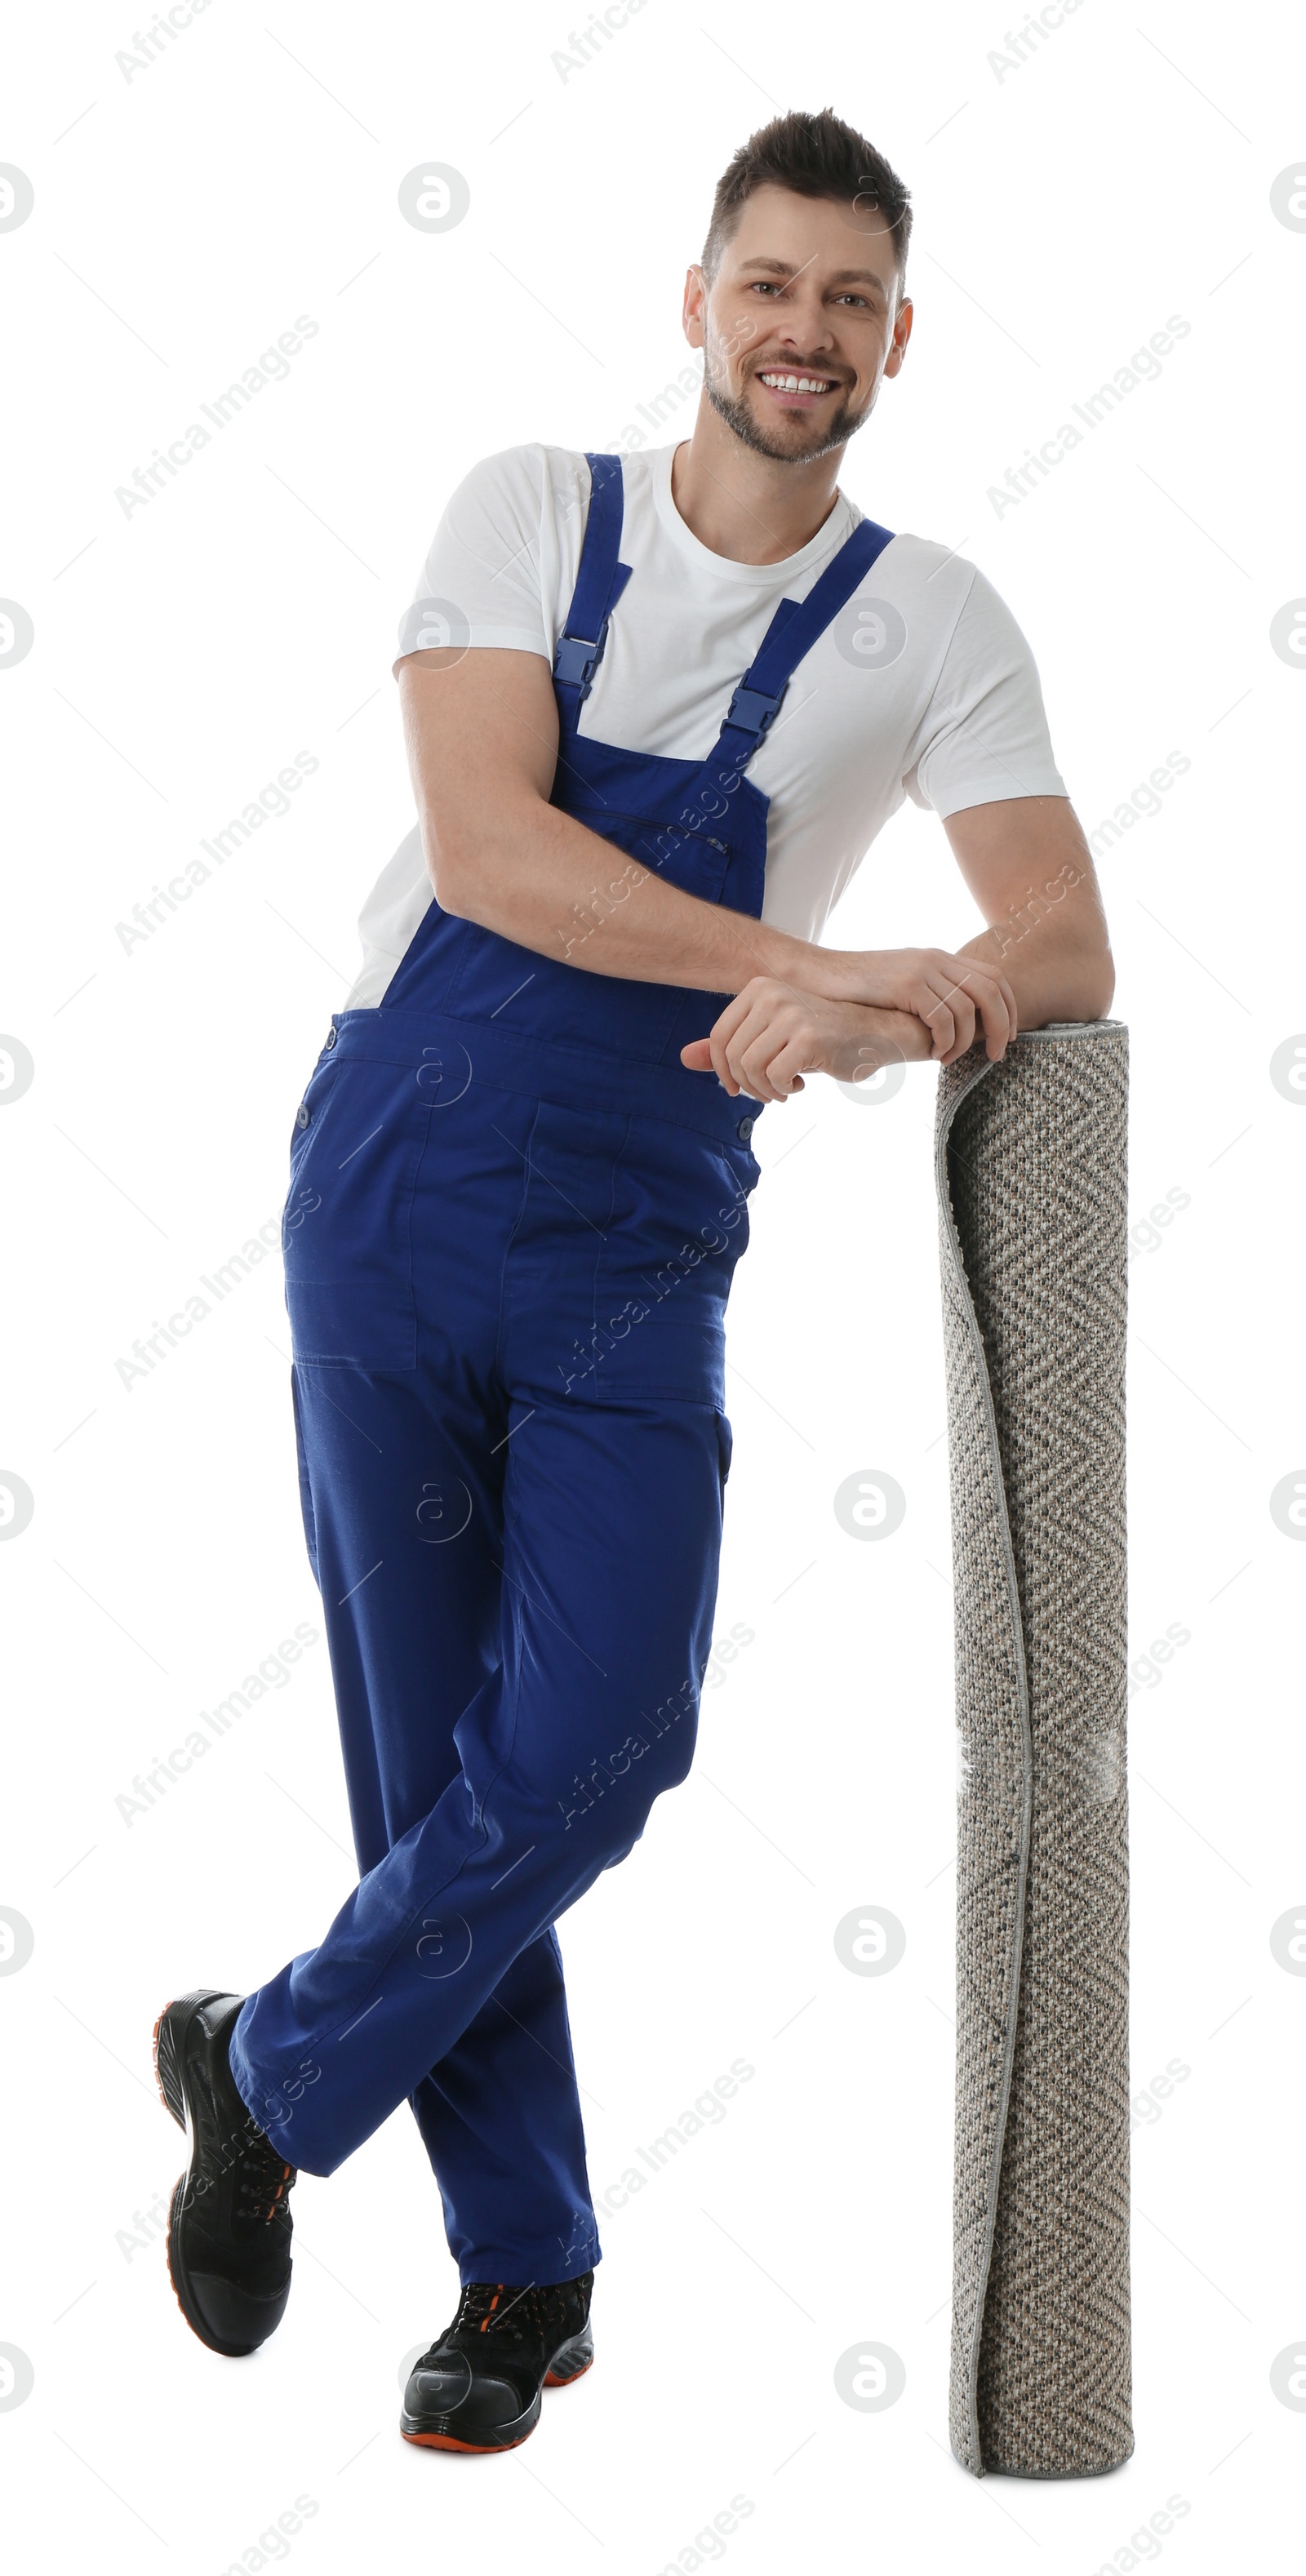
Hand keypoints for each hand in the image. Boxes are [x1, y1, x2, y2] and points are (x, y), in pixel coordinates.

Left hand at [681, 981, 932, 1102]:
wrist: (875, 1034)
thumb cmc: (821, 1037)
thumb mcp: (770, 1038)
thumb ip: (729, 1045)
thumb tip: (683, 1058)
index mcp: (758, 989)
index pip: (719, 1037)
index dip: (722, 1070)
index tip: (737, 1087)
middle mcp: (772, 994)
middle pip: (733, 1055)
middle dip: (746, 1084)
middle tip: (767, 1092)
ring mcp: (790, 1013)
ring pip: (750, 1068)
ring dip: (764, 1090)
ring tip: (783, 1090)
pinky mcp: (808, 1036)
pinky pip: (773, 1076)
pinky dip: (781, 1090)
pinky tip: (798, 1085)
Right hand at [817, 945, 1017, 1062]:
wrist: (818, 976)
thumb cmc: (856, 990)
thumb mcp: (900, 986)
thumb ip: (928, 996)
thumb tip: (955, 1025)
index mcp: (939, 958)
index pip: (994, 976)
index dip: (1009, 1007)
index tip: (1008, 1035)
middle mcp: (936, 958)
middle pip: (991, 989)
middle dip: (1000, 1026)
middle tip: (995, 1054)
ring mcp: (921, 969)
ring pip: (968, 1008)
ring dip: (966, 1041)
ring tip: (950, 1060)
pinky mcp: (905, 984)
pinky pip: (942, 1017)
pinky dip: (946, 1041)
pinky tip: (935, 1055)